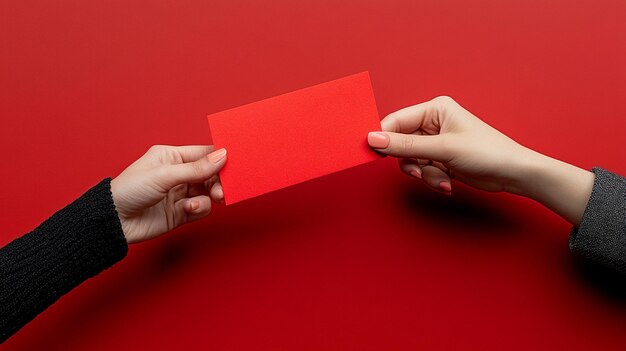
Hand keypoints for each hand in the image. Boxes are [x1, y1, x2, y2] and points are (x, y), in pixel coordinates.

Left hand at [110, 145, 226, 243]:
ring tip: (200, 202)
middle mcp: (178, 174)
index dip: (219, 158)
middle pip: (210, 174)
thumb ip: (196, 168)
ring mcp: (180, 194)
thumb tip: (222, 156)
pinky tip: (189, 209)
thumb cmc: (130, 190)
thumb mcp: (165, 175)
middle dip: (218, 182)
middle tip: (222, 191)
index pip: (203, 153)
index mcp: (171, 157)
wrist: (114, 222)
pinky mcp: (181, 212)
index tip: (235, 164)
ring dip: (209, 197)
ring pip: (208, 192)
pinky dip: (200, 209)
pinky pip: (202, 208)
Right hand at [367, 96, 530, 194]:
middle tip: (417, 172)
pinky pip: (423, 170)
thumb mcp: (442, 149)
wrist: (514, 174)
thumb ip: (405, 145)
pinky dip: (432, 179)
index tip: (372, 152)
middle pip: (401, 143)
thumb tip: (374, 139)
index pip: (396, 121)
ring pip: (411, 160)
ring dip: (423, 174)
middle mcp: (434, 123)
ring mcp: (437, 142)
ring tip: (441, 180)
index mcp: (435, 109)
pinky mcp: (441, 159)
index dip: (383, 137)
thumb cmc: (487, 153)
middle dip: (410, 162)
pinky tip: (448, 184)